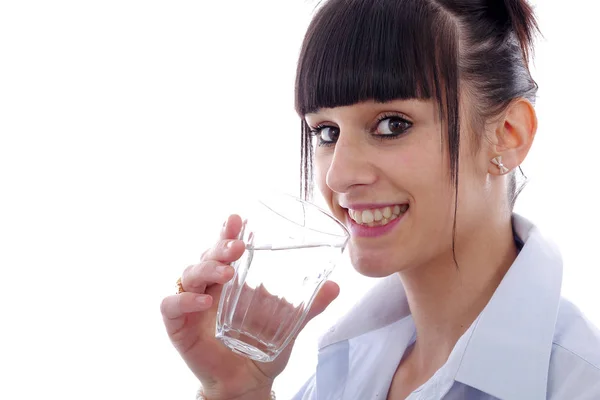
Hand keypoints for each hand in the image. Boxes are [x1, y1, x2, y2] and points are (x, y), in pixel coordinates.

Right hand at [160, 214, 339, 398]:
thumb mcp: (288, 325)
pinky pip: (171, 306)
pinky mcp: (178, 326)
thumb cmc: (261, 349)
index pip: (224, 248)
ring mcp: (191, 305)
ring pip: (189, 274)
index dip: (227, 232)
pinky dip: (185, 301)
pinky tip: (204, 303)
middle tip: (238, 246)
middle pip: (206, 255)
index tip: (237, 218)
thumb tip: (335, 286)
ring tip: (228, 273)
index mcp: (230, 280)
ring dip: (207, 269)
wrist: (246, 384)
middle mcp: (208, 287)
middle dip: (219, 246)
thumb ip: (309, 307)